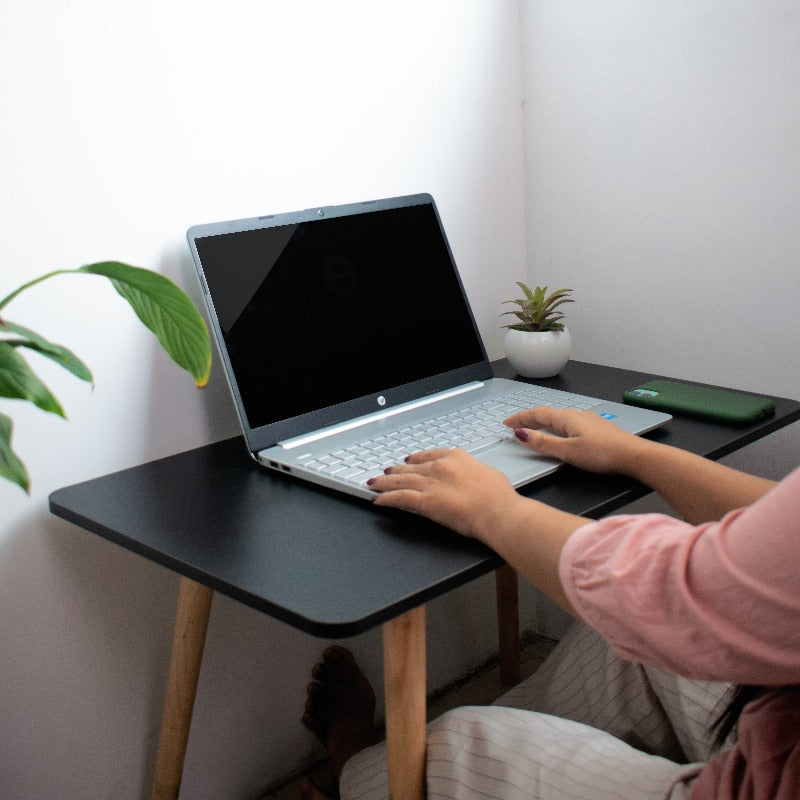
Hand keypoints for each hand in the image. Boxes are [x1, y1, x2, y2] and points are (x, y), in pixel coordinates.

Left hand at [369, 448, 520, 540]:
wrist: (499, 511)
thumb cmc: (500, 498)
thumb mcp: (486, 475)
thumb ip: (472, 473)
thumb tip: (470, 478)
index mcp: (457, 457)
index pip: (429, 455)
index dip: (415, 458)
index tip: (409, 460)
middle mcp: (441, 467)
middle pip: (411, 467)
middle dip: (396, 471)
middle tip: (386, 471)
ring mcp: (431, 483)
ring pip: (400, 480)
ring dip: (384, 482)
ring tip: (374, 483)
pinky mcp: (425, 501)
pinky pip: (399, 497)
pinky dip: (386, 498)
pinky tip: (377, 499)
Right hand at [503, 406, 644, 474]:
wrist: (635, 456)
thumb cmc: (604, 454)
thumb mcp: (567, 451)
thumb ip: (543, 443)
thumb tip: (521, 434)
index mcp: (567, 417)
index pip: (536, 414)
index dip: (519, 418)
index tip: (506, 423)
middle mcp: (577, 414)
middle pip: (547, 414)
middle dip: (528, 419)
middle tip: (514, 425)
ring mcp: (588, 420)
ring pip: (558, 418)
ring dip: (542, 423)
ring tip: (532, 429)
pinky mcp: (596, 428)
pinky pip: (568, 423)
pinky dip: (556, 427)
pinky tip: (559, 433)